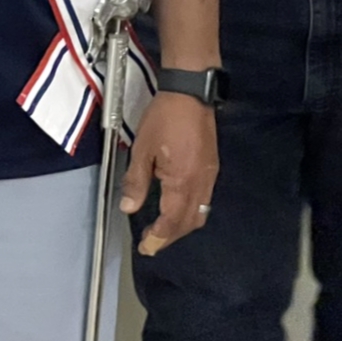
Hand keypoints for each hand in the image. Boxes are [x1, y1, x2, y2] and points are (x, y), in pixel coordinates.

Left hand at [116, 91, 218, 254]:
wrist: (191, 93)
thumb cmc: (164, 118)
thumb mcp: (142, 149)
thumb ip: (136, 181)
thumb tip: (129, 208)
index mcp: (182, 182)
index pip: (171, 222)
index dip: (158, 238)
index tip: (146, 247)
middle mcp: (200, 184)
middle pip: (189, 223)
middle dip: (170, 236)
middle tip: (151, 241)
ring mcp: (209, 176)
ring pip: (200, 214)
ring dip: (181, 226)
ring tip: (162, 228)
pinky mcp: (212, 168)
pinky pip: (204, 200)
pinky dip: (190, 212)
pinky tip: (177, 207)